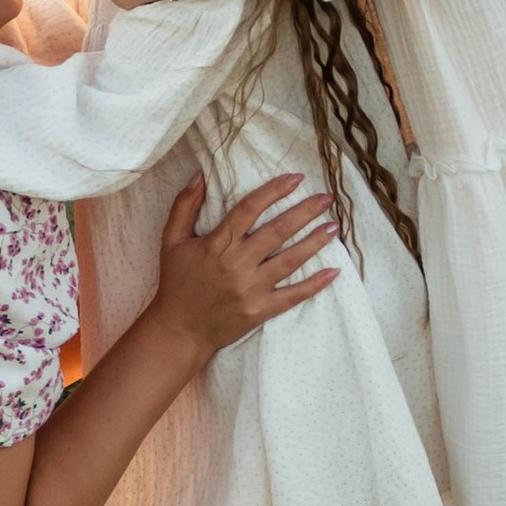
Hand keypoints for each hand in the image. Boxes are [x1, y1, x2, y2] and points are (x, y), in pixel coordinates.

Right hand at [153, 173, 336, 356]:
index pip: (250, 209)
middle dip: (304, 212)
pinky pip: (293, 295)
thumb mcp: (171, 240)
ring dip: (314, 241)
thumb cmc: (177, 283)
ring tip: (334, 226)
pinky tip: (334, 271)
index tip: (296, 178)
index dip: (274, 191)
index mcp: (217, 243)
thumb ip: (184, 206)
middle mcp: (237, 263)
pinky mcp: (261, 310)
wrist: (179, 330)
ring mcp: (251, 288)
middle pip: (277, 231)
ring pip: (290, 260)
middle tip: (326, 198)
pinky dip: (315, 284)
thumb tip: (199, 175)